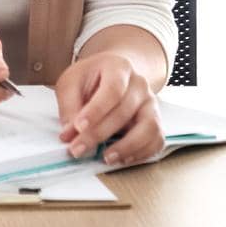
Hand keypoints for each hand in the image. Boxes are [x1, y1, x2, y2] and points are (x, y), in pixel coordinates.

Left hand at [55, 52, 163, 166]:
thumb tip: (69, 133)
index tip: (78, 127)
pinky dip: (142, 154)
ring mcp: (151, 104)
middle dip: (99, 134)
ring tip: (105, 158)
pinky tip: (122, 159)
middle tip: (78, 149)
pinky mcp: (156, 122)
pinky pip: (156, 141)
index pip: (112, 89)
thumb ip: (69, 105)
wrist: (113, 76)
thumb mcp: (72, 82)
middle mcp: (140, 84)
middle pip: (124, 111)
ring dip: (127, 147)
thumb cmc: (91, 79)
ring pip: (148, 128)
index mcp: (119, 67)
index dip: (96, 111)